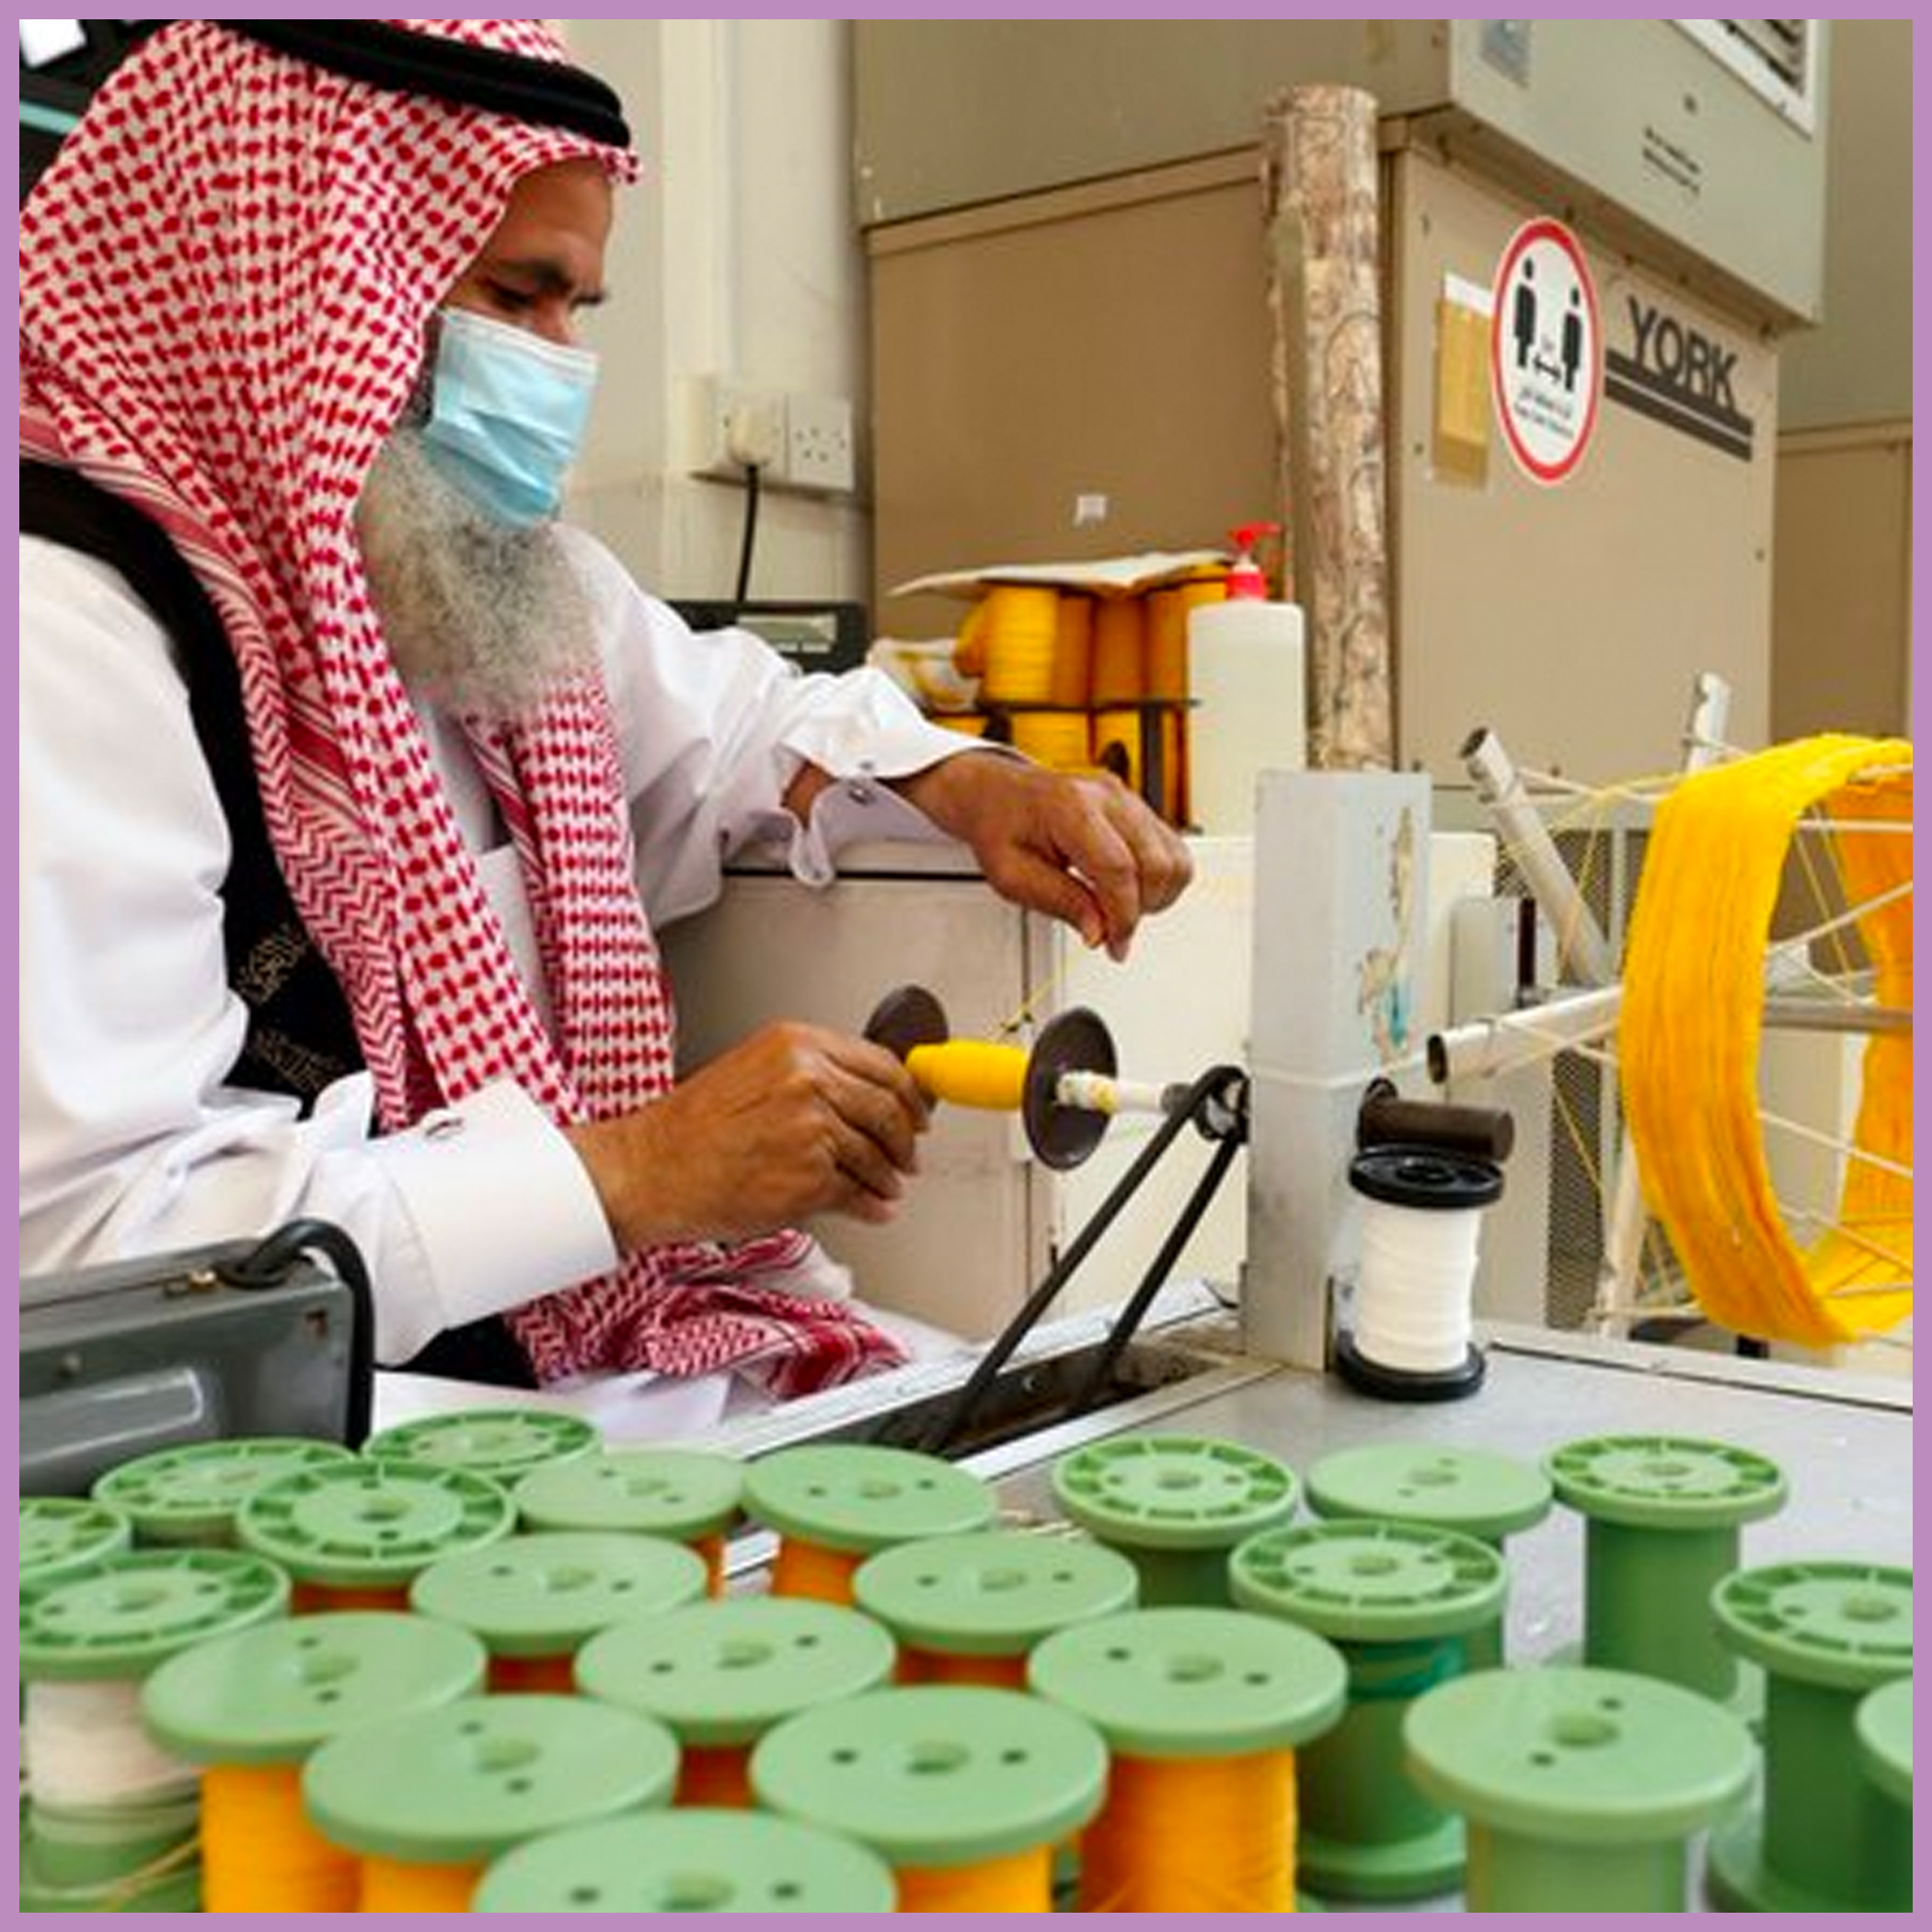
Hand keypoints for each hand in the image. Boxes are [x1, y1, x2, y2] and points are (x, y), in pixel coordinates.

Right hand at [566, 1021, 931, 1250]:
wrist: (650, 1170)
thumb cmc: (690, 1128)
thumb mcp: (753, 1073)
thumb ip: (812, 1077)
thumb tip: (866, 1096)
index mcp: (796, 1045)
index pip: (881, 1064)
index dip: (909, 1094)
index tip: (918, 1110)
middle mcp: (809, 1080)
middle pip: (889, 1109)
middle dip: (906, 1140)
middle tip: (910, 1155)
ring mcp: (812, 1129)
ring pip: (876, 1156)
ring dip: (887, 1178)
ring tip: (885, 1187)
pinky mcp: (810, 1178)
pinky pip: (857, 1193)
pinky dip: (871, 1205)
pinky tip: (871, 1207)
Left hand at [892, 754, 1192, 960]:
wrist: (998, 794)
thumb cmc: (1001, 827)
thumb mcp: (1013, 877)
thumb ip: (1061, 903)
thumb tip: (1099, 933)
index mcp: (1070, 807)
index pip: (1118, 869)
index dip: (1122, 917)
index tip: (1113, 945)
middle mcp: (1107, 797)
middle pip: (1157, 864)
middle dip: (1141, 910)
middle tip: (1111, 930)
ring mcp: (1127, 799)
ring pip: (1175, 858)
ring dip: (1156, 896)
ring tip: (1119, 908)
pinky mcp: (1138, 808)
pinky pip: (1172, 850)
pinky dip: (1160, 880)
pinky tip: (1130, 890)